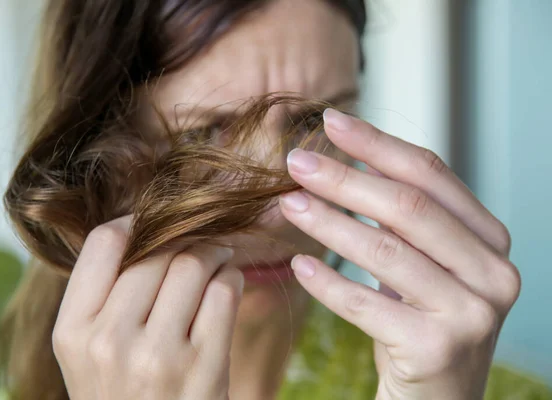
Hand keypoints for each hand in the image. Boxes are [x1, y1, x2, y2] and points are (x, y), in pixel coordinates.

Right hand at [52, 216, 241, 399]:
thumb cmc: (124, 393)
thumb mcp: (92, 351)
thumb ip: (107, 295)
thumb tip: (145, 227)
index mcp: (73, 331)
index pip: (104, 242)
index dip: (136, 222)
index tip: (155, 224)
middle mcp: (110, 342)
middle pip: (156, 250)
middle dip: (185, 236)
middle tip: (200, 238)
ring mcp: (158, 356)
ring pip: (193, 264)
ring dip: (213, 252)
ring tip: (218, 258)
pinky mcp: (204, 368)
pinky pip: (225, 292)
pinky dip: (231, 278)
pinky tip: (227, 285)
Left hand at [279, 109, 520, 399]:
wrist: (437, 397)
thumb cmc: (425, 319)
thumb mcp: (427, 262)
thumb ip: (405, 216)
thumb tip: (354, 159)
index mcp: (489, 240)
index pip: (431, 175)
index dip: (378, 144)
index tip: (332, 121)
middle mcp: (492, 273)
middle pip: (407, 208)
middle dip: (345, 178)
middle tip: (297, 161)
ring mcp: (470, 313)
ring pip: (385, 251)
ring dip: (328, 223)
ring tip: (288, 203)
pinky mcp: (436, 349)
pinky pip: (365, 305)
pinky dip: (328, 282)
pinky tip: (299, 264)